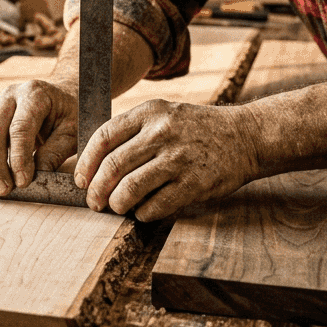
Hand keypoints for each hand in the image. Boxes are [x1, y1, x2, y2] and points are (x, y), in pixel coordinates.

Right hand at [0, 80, 78, 195]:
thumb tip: (37, 176)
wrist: (64, 94)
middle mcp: (10, 95)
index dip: (19, 157)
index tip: (22, 181)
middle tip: (2, 189)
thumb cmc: (71, 114)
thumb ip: (55, 152)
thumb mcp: (72, 131)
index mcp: (34, 94)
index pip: (20, 128)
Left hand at [75, 100, 263, 221]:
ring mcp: (178, 158)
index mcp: (150, 112)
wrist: (245, 137)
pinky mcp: (194, 183)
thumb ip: (133, 132)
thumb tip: (94, 163)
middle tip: (94, 202)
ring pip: (130, 189)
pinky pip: (155, 206)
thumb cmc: (197, 130)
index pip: (103, 137)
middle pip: (112, 166)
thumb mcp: (165, 115)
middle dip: (96, 190)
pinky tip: (144, 211)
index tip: (81, 179)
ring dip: (117, 204)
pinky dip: (143, 214)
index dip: (86, 162)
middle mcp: (162, 132)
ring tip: (117, 207)